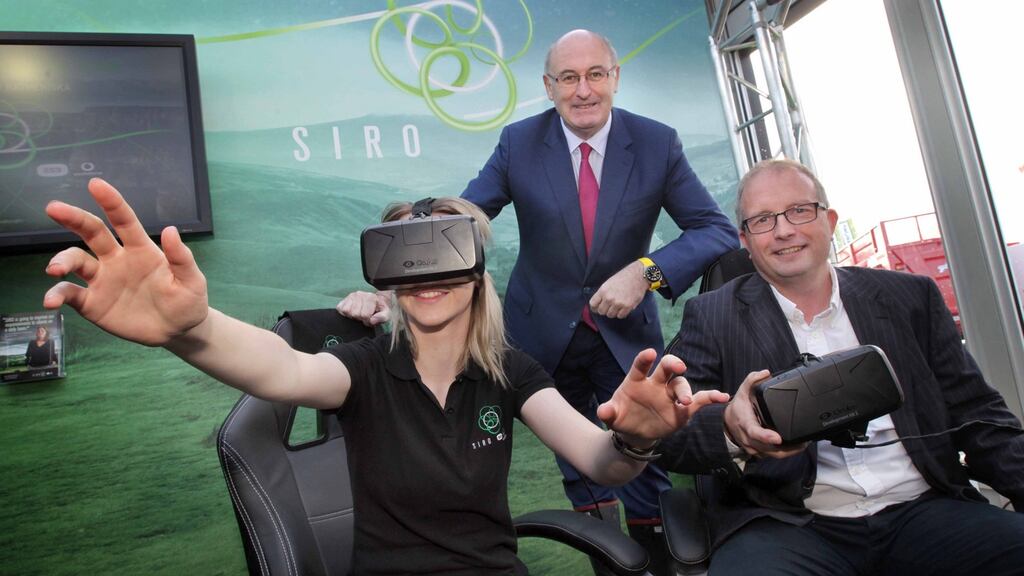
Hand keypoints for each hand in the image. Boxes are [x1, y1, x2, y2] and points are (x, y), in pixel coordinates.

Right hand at [42, 178, 208, 345]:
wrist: (178, 331)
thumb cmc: (187, 300)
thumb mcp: (192, 280)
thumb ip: (181, 257)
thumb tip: (171, 229)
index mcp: (141, 249)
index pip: (123, 220)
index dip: (111, 202)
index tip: (96, 184)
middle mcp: (117, 259)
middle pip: (92, 232)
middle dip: (73, 218)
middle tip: (53, 208)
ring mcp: (102, 280)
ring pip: (76, 261)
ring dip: (62, 261)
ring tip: (54, 269)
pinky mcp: (93, 303)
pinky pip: (70, 294)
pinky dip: (57, 294)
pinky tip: (50, 301)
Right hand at [336, 290, 391, 325]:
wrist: (374, 301)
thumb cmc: (379, 308)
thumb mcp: (386, 313)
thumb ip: (382, 317)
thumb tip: (373, 320)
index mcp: (371, 297)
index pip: (365, 315)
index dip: (367, 320)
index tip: (370, 319)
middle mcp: (360, 294)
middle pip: (355, 314)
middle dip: (360, 318)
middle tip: (363, 316)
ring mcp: (351, 296)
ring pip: (347, 311)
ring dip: (352, 316)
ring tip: (358, 314)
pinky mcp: (344, 299)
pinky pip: (340, 308)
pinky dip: (345, 313)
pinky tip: (351, 312)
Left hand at [589, 261, 648, 318]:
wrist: (638, 275)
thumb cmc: (624, 277)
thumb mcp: (608, 283)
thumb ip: (602, 293)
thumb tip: (598, 304)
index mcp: (603, 291)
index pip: (593, 304)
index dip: (594, 307)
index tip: (597, 308)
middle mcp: (609, 298)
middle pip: (601, 311)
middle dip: (604, 310)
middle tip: (608, 307)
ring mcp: (618, 303)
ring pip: (610, 315)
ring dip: (612, 312)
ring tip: (616, 306)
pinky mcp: (627, 307)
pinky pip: (620, 316)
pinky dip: (621, 313)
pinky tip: (622, 308)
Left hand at [597, 349, 729, 443]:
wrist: (634, 431)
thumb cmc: (623, 416)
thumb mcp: (612, 415)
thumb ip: (608, 411)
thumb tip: (603, 412)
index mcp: (637, 380)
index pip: (641, 366)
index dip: (644, 359)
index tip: (649, 353)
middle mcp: (656, 383)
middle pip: (667, 368)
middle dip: (673, 364)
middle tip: (678, 367)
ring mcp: (670, 394)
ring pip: (681, 385)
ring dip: (686, 391)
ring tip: (686, 402)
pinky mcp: (682, 409)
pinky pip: (700, 400)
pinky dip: (711, 397)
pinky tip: (722, 397)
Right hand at [724, 370, 807, 458]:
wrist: (727, 422)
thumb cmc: (738, 408)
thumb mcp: (742, 391)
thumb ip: (752, 380)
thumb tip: (765, 373)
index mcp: (746, 424)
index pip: (755, 433)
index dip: (766, 437)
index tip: (778, 438)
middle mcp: (749, 439)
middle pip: (769, 449)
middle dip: (788, 448)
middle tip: (804, 442)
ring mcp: (754, 448)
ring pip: (773, 455)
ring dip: (789, 452)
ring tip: (804, 445)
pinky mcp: (759, 452)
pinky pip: (772, 456)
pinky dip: (785, 453)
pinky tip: (795, 446)